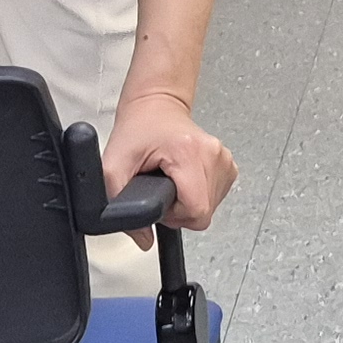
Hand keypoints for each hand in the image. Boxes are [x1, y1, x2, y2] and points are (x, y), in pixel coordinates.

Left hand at [99, 89, 235, 241]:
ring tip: (172, 183)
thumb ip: (118, 204)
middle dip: (180, 211)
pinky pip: (217, 196)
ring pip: (211, 206)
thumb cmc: (139, 127)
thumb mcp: (114, 164)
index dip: (175, 215)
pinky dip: (199, 195)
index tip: (161, 200)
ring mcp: (224, 158)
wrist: (156, 104)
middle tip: (162, 191)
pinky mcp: (228, 164)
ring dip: (189, 203)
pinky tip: (184, 181)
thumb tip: (142, 238)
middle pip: (204, 211)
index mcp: (189, 152)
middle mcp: (213, 153)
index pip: (196, 209)